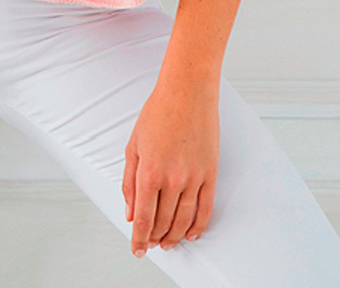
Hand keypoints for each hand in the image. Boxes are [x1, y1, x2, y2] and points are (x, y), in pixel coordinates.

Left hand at [122, 76, 219, 257]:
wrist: (187, 91)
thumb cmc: (158, 112)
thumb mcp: (134, 145)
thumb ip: (129, 181)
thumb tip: (130, 211)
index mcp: (149, 171)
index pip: (143, 218)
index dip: (139, 238)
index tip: (137, 248)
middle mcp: (172, 178)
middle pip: (163, 222)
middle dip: (155, 237)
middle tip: (150, 244)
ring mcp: (194, 177)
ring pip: (183, 220)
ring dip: (174, 236)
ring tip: (168, 243)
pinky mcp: (210, 173)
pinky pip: (206, 208)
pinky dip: (198, 225)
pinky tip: (191, 233)